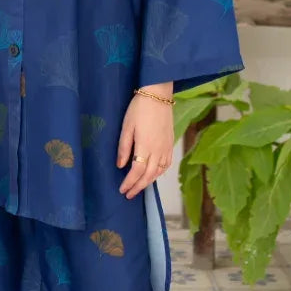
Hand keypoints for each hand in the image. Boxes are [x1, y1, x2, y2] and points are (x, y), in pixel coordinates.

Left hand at [116, 84, 174, 198]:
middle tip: (129, 194)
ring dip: (149, 181)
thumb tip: (120, 165)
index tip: (122, 190)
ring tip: (139, 186)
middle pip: (149, 175)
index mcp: (145, 146)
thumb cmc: (139, 108)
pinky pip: (167, 164)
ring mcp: (166, 147)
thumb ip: (124, 147)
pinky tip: (153, 174)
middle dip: (138, 186)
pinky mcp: (170, 143)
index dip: (129, 182)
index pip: (137, 171)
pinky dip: (159, 173)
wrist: (158, 95)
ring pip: (159, 171)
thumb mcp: (126, 126)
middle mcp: (158, 150)